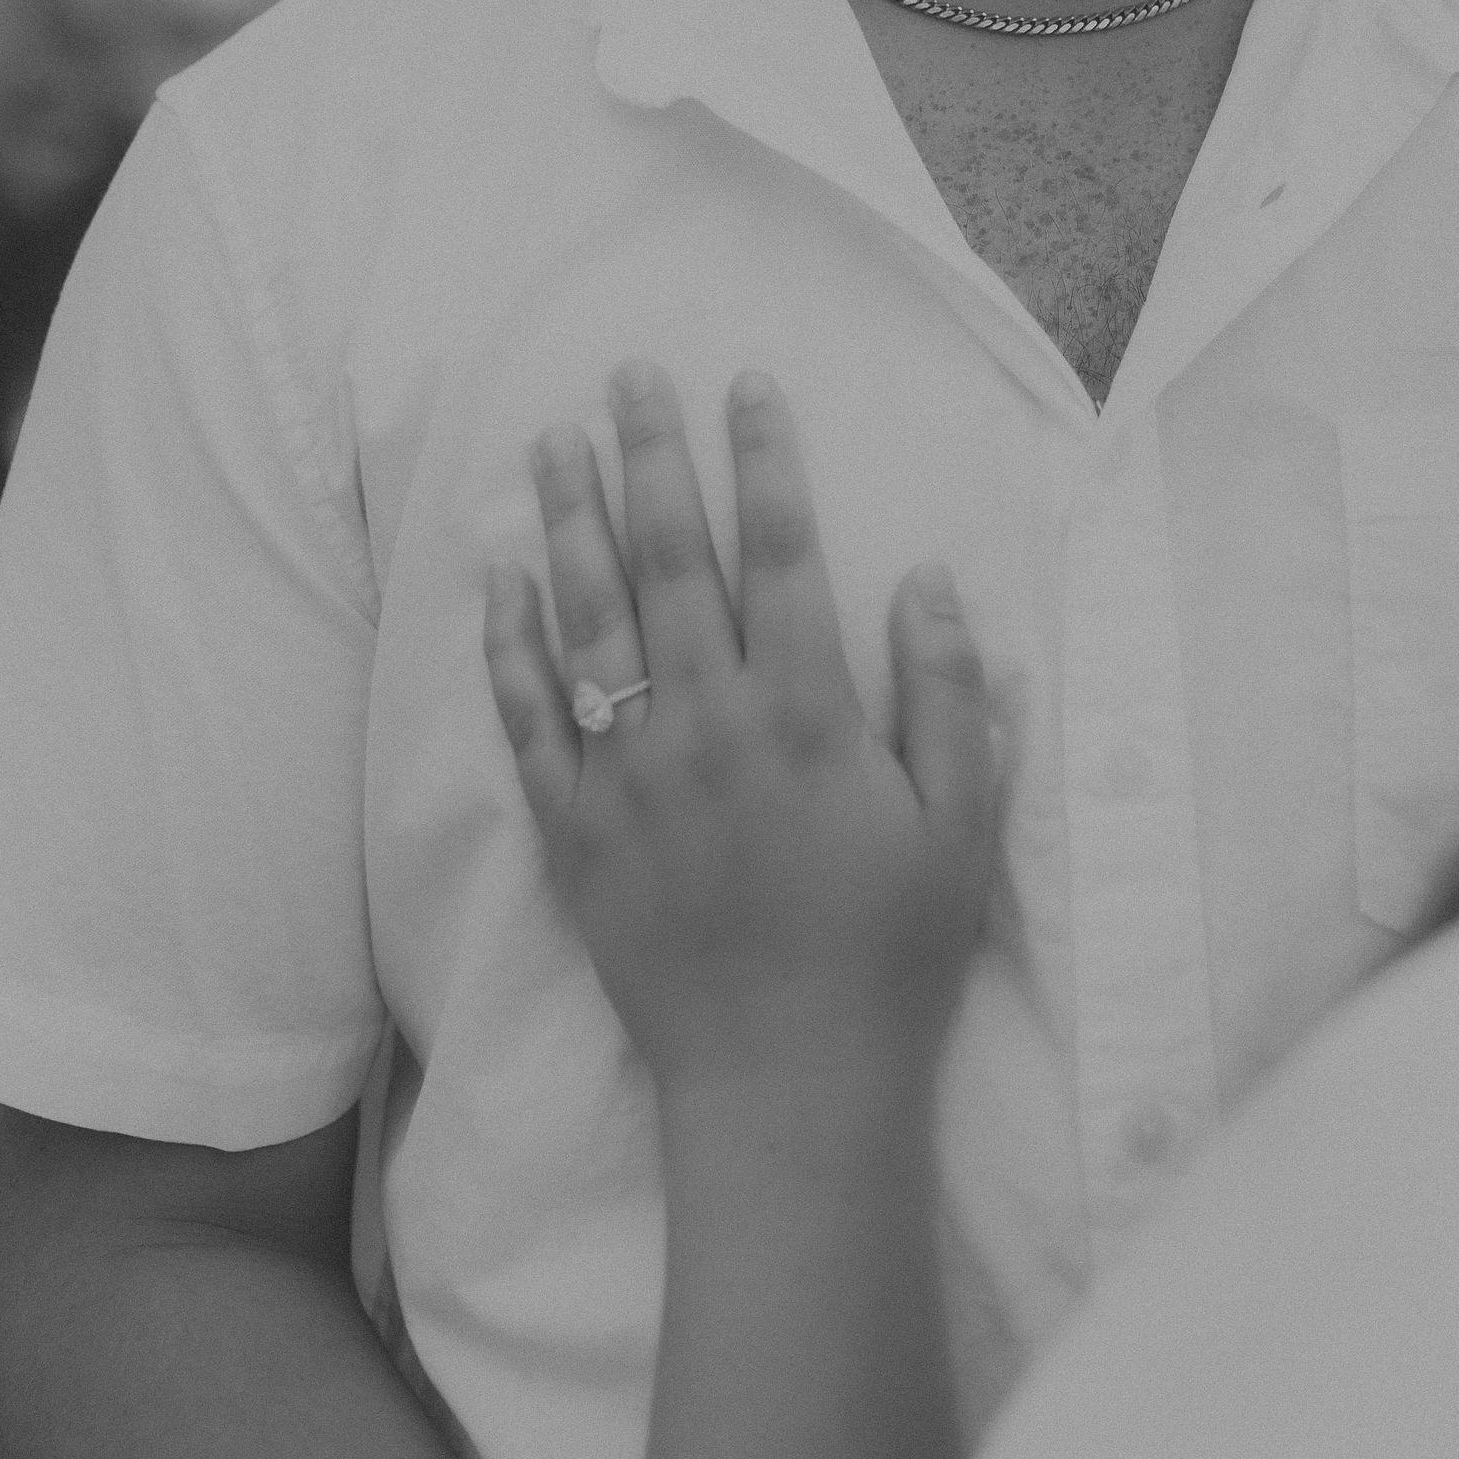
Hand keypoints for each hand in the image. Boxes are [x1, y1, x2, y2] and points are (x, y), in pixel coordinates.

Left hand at [482, 362, 1001, 1116]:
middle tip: (628, 373)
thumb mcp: (959, 826)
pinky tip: (499, 579)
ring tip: (554, 440)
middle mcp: (709, 727)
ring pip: (589, 620)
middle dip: (652, 456)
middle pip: (671, 561)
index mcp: (808, 715)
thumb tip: (929, 577)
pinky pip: (529, 721)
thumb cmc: (889, 953)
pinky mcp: (575, 834)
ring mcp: (630, 778)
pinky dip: (510, 644)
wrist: (786, 1085)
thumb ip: (950, 696)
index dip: (764, 459)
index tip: (746, 382)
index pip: (780, 553)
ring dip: (570, 521)